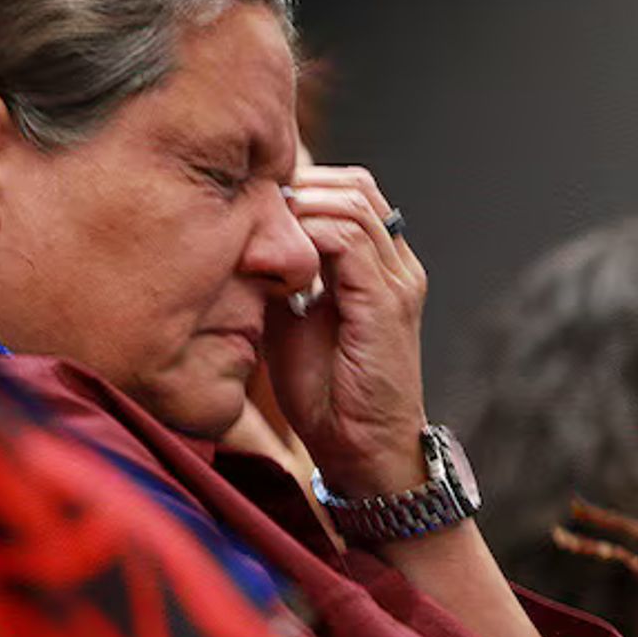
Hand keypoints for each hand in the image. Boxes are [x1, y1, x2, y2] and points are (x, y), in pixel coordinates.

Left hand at [264, 166, 427, 495]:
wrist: (362, 451)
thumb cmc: (326, 394)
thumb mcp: (292, 320)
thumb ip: (280, 277)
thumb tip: (240, 240)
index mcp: (380, 266)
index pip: (349, 193)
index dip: (302, 187)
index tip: (252, 205)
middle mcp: (396, 265)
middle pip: (354, 186)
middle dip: (299, 186)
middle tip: (252, 207)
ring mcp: (397, 281)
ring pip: (352, 203)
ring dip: (300, 207)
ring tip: (262, 228)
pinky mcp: (387, 303)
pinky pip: (349, 240)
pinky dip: (308, 234)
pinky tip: (278, 257)